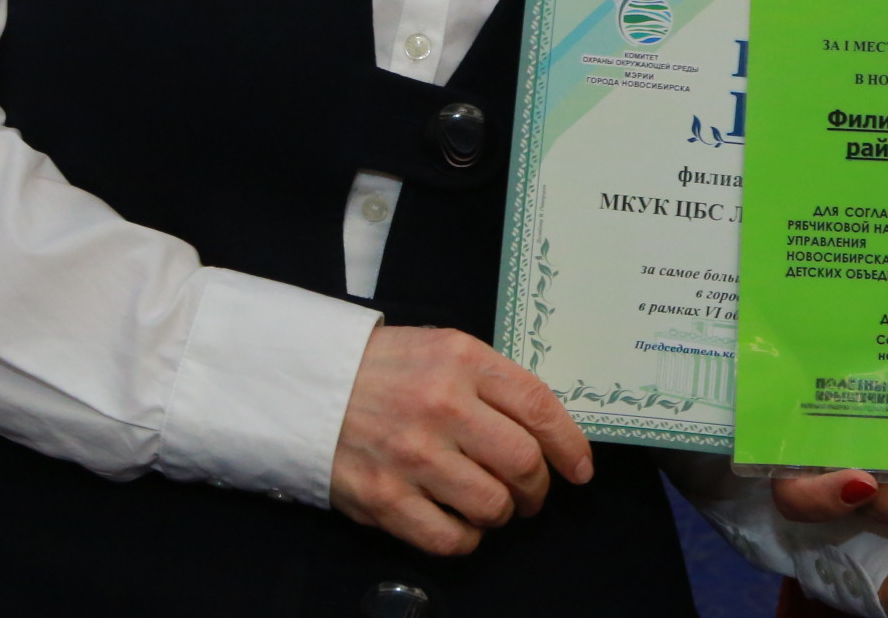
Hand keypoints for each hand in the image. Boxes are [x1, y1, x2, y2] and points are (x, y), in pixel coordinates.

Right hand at [328, 325, 591, 555]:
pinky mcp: (385, 498)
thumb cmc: (385, 369)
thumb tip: (547, 432)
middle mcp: (442, 406)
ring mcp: (413, 455)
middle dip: (537, 488)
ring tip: (489, 505)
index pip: (539, 408)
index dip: (570, 446)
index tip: (580, 469)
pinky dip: (465, 538)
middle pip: (523, 463)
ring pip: (492, 505)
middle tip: (530, 494)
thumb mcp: (443, 350)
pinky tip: (458, 524)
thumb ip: (493, 383)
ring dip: (501, 513)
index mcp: (462, 361)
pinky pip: (450, 539)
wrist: (308, 386)